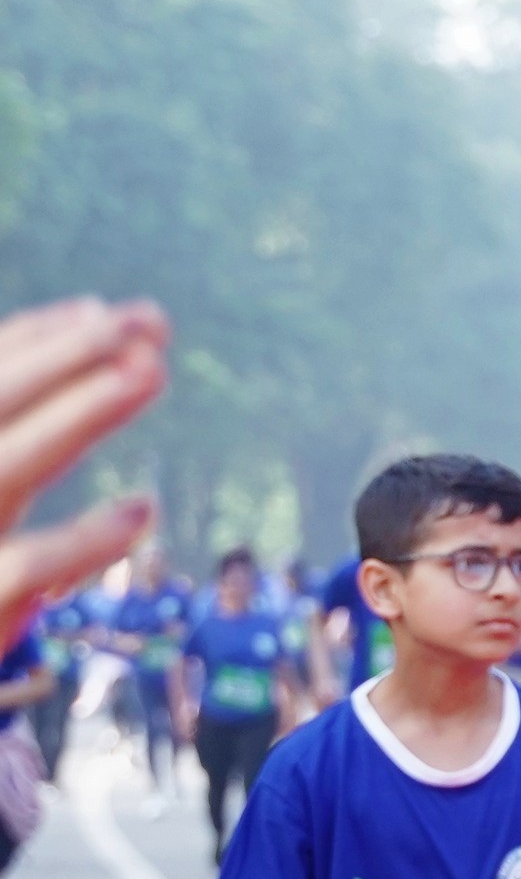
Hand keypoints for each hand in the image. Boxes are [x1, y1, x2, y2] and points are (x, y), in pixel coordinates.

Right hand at [0, 299, 169, 640]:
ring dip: (76, 417)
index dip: (37, 339)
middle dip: (61, 357)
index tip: (107, 313)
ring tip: (148, 371)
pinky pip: (28, 566)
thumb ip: (38, 426)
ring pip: (5, 467)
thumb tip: (126, 347)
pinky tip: (141, 510)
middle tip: (140, 321)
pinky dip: (86, 539)